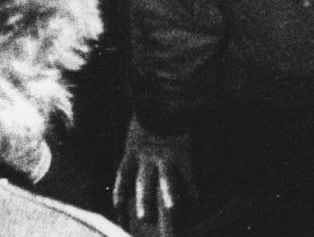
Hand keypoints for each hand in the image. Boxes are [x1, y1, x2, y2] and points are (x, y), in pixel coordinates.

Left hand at [114, 117, 196, 236]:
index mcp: (133, 150)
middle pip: (143, 183)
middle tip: (143, 216)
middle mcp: (147, 157)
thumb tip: (136, 137)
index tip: (117, 205)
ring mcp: (165, 156)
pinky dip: (193, 187)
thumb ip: (137, 134)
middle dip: (143, 201)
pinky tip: (196, 200)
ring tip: (171, 208)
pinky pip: (188, 174)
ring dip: (168, 195)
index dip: (120, 191)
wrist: (164, 96)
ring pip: (165, 180)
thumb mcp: (137, 122)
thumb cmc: (149, 106)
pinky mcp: (182, 152)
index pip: (123, 175)